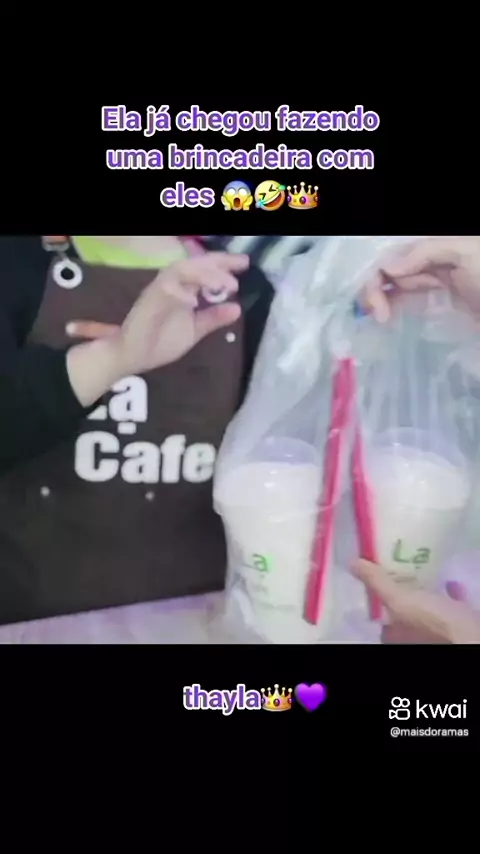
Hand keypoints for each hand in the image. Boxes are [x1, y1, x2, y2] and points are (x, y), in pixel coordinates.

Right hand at [66, 252, 247, 405]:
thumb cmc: (159, 342)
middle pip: (195, 263)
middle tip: (240, 267)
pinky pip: (165, 289)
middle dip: (218, 262)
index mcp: (183, 289)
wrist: (131, 356)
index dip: (224, 264)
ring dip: (205, 274)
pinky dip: (181, 291)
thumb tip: (237, 308)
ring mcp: (159, 290)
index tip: (245, 264)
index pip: (205, 269)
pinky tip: (195, 299)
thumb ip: (213, 318)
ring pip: (182, 270)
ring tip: (225, 284)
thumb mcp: (194, 330)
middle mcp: (172, 284)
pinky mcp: (148, 300)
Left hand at [352, 559, 479, 643]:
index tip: (381, 576)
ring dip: (425, 594)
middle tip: (403, 570)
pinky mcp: (457, 627)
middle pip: (404, 613)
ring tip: (423, 572)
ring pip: (427, 611)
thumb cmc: (429, 620)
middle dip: (404, 595)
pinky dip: (449, 595)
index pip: (382, 618)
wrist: (470, 634)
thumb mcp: (398, 598)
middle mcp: (412, 639)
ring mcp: (435, 635)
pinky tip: (450, 581)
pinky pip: (450, 608)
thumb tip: (352, 563)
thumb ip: (376, 582)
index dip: (380, 599)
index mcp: (393, 636)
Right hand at [361, 237, 479, 321]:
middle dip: (374, 291)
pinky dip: (396, 306)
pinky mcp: (442, 299)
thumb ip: (427, 252)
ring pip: (396, 286)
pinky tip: (389, 318)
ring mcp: (436, 279)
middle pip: (389, 272)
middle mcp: (431, 258)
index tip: (378, 310)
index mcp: (434, 243)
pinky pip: (411, 299)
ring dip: (382, 300)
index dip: (376, 280)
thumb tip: (389, 267)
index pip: (390, 258)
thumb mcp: (465, 254)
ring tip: (380, 321)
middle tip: (377, 318)